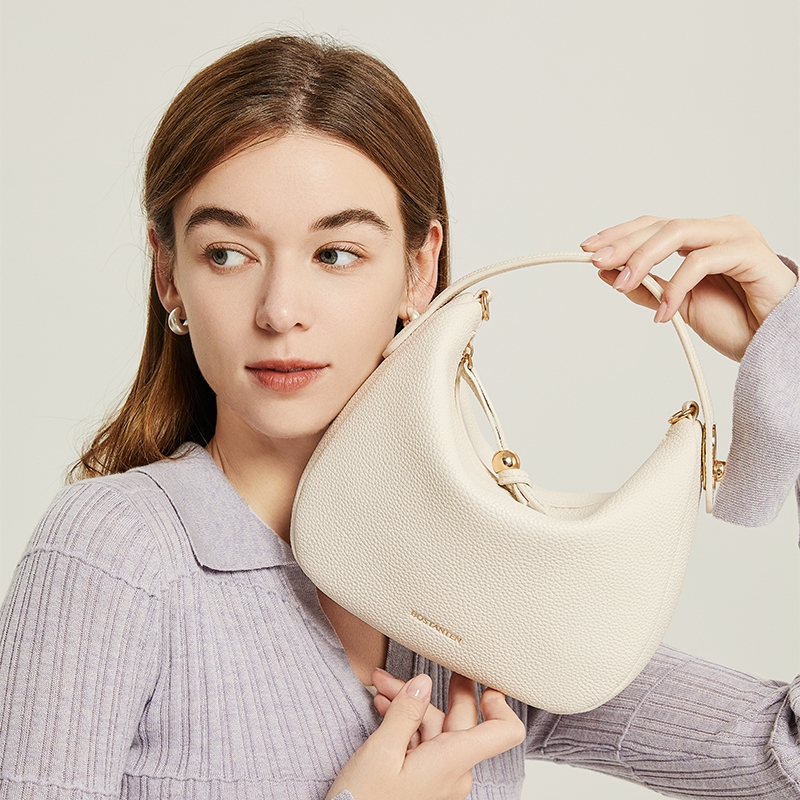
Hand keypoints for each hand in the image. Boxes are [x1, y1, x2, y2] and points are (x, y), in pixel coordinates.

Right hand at [325, 671, 524, 799]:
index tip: (485, 680)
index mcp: (451, 761)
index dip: (501, 703)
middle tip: (426, 665)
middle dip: (436, 690)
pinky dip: (407, 724)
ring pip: (436, 729)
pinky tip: (385, 709)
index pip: (503, 732)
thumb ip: (405, 714)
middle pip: (461, 720)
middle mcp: (454, 771)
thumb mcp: (380, 753)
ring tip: (382, 688)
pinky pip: (424, 744)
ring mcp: (440, 779)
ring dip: (411, 706)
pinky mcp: (425, 782)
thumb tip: (423, 684)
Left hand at [581, 215, 797, 360]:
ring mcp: (734, 236)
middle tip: (597, 261)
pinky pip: (701, 261)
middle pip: (661, 225)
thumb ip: (646, 287)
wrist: (771, 343)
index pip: (653, 225)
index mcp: (699, 238)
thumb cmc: (734, 321)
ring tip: (623, 285)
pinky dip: (676, 286)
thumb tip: (606, 273)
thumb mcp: (676, 304)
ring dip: (643, 258)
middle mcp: (717, 230)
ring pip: (678, 232)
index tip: (588, 248)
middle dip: (624, 243)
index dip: (619, 234)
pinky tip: (664, 312)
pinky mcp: (749, 251)